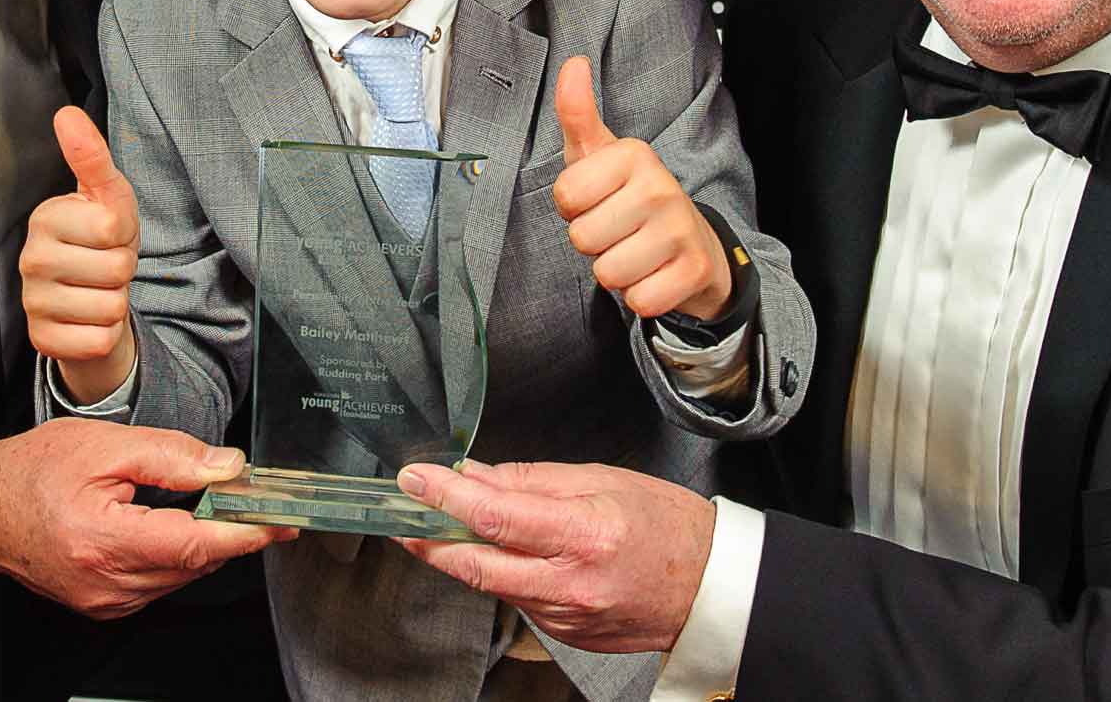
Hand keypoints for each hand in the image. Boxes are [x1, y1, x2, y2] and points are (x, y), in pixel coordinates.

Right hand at [0, 419, 291, 618]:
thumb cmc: (31, 471)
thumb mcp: (104, 445)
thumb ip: (171, 456)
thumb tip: (227, 466)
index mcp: (104, 541)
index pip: (196, 544)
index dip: (246, 533)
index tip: (282, 523)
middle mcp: (105, 583)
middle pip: (194, 563)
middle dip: (232, 531)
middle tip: (257, 499)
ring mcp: (103, 601)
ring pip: (179, 576)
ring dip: (205, 543)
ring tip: (216, 505)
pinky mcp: (102, 604)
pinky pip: (157, 582)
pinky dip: (176, 555)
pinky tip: (175, 525)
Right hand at [21, 107, 140, 403]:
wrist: (88, 299)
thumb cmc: (100, 240)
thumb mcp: (106, 196)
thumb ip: (91, 156)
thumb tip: (67, 114)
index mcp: (45, 218)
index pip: (113, 227)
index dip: (124, 234)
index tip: (108, 235)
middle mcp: (31, 260)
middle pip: (116, 268)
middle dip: (122, 269)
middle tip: (105, 265)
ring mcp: (32, 302)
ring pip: (111, 306)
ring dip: (116, 302)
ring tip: (98, 290)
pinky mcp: (43, 341)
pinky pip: (99, 339)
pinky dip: (106, 334)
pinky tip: (89, 319)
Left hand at [393, 459, 714, 653]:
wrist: (710, 586)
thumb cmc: (665, 525)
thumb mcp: (600, 480)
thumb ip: (531, 480)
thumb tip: (475, 477)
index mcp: (583, 535)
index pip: (494, 517)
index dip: (445, 498)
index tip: (415, 481)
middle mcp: (571, 584)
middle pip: (476, 566)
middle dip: (428, 541)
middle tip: (400, 518)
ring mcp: (567, 617)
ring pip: (494, 584)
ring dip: (466, 556)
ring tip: (452, 525)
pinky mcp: (566, 634)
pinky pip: (519, 600)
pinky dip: (505, 574)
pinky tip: (510, 554)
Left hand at [554, 56, 731, 319]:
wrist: (693, 242)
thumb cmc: (631, 197)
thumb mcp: (600, 155)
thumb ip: (578, 114)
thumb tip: (572, 62)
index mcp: (633, 155)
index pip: (565, 197)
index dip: (573, 208)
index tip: (597, 201)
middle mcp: (660, 186)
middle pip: (583, 239)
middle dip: (593, 244)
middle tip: (617, 231)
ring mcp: (681, 229)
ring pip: (608, 273)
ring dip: (615, 272)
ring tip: (634, 252)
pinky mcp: (695, 270)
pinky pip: (639, 300)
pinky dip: (640, 296)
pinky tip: (654, 275)